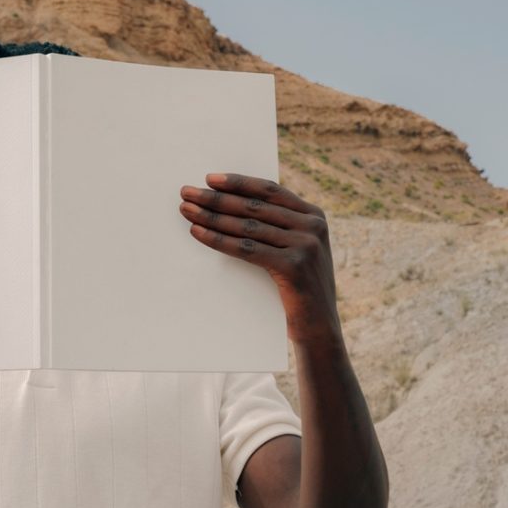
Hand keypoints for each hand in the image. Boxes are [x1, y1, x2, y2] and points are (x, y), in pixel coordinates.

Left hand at [179, 173, 340, 343]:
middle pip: (254, 206)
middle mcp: (313, 226)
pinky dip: (218, 240)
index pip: (270, 190)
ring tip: (187, 211)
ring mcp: (305, 245)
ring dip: (211, 216)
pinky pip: (246, 249)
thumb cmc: (299, 288)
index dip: (238, 182)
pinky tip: (198, 232)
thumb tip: (233, 205)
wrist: (320, 329)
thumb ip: (279, 227)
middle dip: (216, 198)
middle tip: (187, 192)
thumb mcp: (296, 250)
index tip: (210, 179)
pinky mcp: (294, 267)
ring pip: (247, 225)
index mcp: (314, 215)